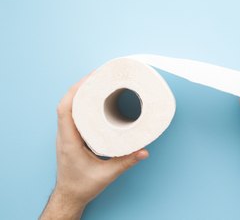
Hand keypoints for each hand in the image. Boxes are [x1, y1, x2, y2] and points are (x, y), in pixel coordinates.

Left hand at [40, 76, 148, 219]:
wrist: (69, 195)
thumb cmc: (83, 186)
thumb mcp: (107, 175)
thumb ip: (126, 162)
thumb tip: (144, 151)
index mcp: (69, 142)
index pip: (65, 109)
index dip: (76, 90)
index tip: (91, 78)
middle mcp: (65, 135)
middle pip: (66, 102)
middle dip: (81, 85)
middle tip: (99, 75)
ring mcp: (66, 135)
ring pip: (68, 106)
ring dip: (80, 92)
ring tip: (97, 82)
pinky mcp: (71, 136)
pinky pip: (72, 113)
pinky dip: (81, 102)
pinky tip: (93, 99)